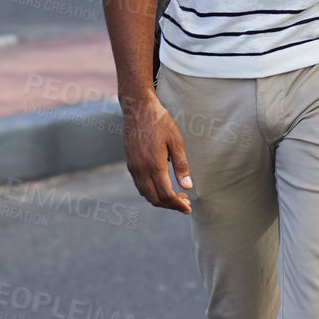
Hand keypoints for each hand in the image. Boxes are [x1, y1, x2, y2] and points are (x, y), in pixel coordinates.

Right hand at [122, 93, 192, 212]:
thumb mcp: (176, 141)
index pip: (166, 195)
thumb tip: (188, 187)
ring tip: (176, 196)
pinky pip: (140, 186)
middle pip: (155, 199)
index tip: (188, 208)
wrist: (138, 109)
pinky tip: (162, 186)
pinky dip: (151, 192)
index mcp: (154, 165)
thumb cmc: (160, 122)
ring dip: (160, 200)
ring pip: (146, 194)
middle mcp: (141, 170)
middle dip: (170, 205)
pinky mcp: (130, 164)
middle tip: (185, 203)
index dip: (177, 205)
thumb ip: (182, 165)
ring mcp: (133, 168)